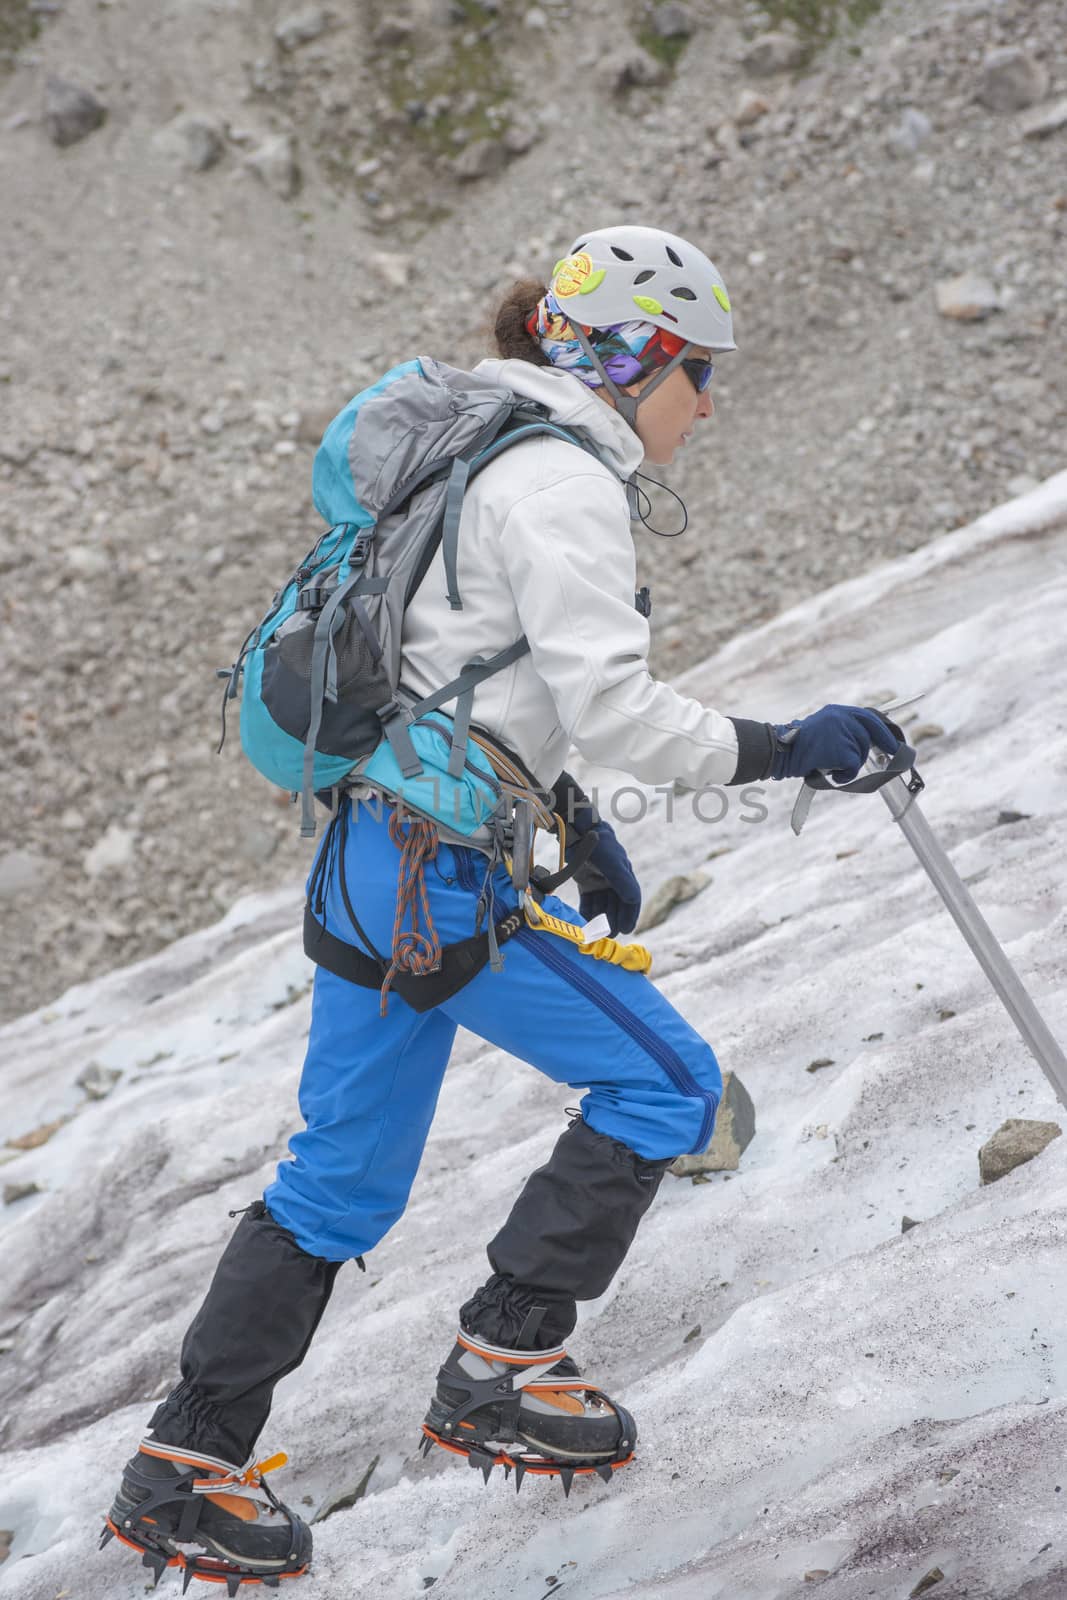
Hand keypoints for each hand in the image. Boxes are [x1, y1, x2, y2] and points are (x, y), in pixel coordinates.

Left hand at [569, 818, 641, 936]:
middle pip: (616, 906)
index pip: (631, 900)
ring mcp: (599, 882)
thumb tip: (634, 900)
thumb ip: (623, 882)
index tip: (626, 930)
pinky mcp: (585, 883)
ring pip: (602, 906)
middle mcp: (613, 881)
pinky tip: (585, 923)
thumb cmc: (600, 848)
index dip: (630, 915)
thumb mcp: (613, 865)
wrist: (579, 833)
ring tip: (597, 932)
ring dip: (600, 919)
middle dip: (614, 920)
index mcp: (624, 876)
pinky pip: (588, 902)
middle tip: (609, 935)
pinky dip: (587, 912)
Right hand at [770, 705, 898, 783]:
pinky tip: (831, 773)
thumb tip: (869, 743)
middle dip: (871, 752)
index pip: (868, 717)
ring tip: (831, 765)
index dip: (884, 731)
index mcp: (837, 711)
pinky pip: (853, 767)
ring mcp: (841, 732)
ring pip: (860, 753)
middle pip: (868, 737)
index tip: (893, 743)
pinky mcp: (841, 750)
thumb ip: (843, 731)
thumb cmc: (799, 746)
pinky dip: (845, 775)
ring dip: (850, 765)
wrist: (781, 751)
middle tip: (882, 760)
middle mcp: (841, 717)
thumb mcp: (824, 729)